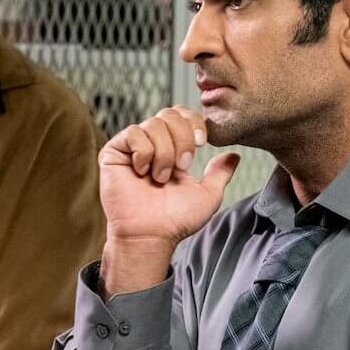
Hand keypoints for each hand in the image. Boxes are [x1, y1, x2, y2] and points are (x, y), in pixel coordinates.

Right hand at [99, 107, 238, 293]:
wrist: (151, 235)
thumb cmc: (175, 220)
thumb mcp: (207, 195)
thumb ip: (219, 173)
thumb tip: (235, 156)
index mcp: (172, 148)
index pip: (181, 115)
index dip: (193, 122)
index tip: (202, 142)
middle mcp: (151, 144)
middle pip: (169, 114)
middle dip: (182, 139)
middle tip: (182, 166)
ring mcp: (132, 147)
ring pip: (153, 124)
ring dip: (164, 153)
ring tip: (160, 177)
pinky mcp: (114, 152)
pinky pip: (133, 133)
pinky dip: (144, 153)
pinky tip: (142, 172)